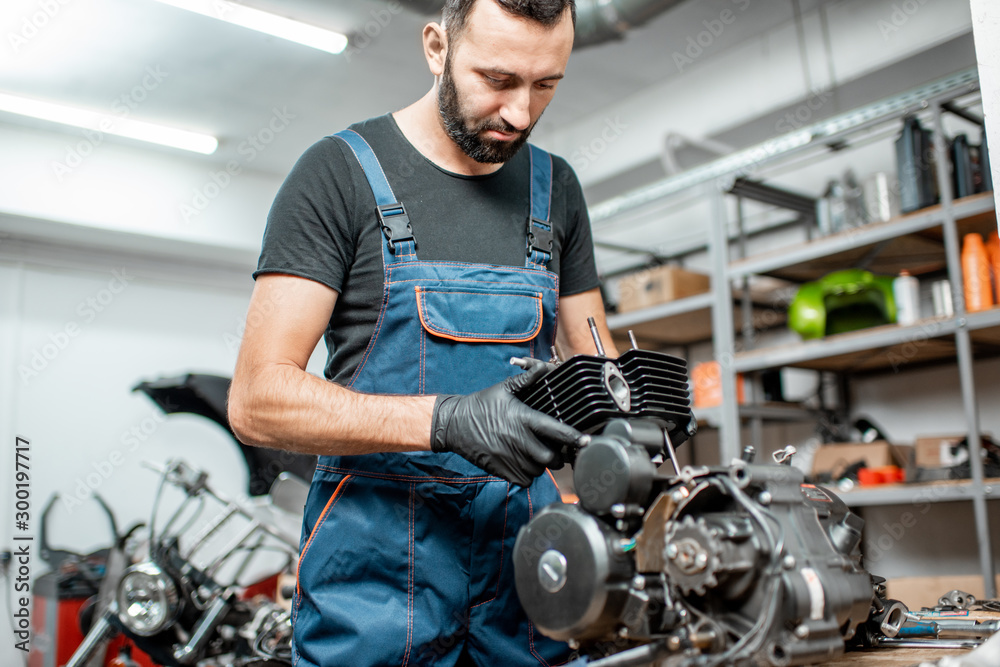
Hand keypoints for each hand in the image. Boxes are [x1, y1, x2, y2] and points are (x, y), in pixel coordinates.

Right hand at [431, 364, 580, 485]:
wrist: (454, 424)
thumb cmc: (480, 405)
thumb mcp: (503, 388)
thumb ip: (527, 380)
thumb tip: (543, 368)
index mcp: (523, 419)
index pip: (556, 431)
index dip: (574, 438)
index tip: (586, 441)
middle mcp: (519, 441)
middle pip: (551, 458)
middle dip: (558, 455)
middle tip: (555, 448)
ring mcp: (510, 458)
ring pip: (539, 470)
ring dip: (542, 464)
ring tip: (536, 452)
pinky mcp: (503, 471)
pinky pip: (525, 480)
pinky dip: (529, 474)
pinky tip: (524, 462)